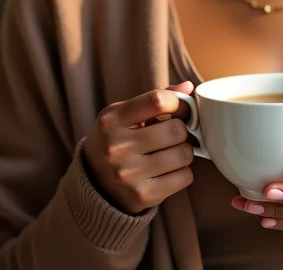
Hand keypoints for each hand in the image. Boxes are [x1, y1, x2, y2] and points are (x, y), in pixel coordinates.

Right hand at [83, 81, 195, 214]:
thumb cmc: (116, 139)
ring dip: (183, 151)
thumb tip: (189, 87)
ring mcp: (127, 175)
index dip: (178, 102)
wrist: (93, 183)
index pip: (157, 101)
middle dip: (180, 130)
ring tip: (169, 152)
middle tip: (172, 134)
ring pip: (184, 154)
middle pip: (176, 130)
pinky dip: (182, 172)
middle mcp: (116, 148)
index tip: (180, 108)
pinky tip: (167, 170)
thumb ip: (155, 99)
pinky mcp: (141, 196)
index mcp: (111, 120)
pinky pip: (184, 177)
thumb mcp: (125, 113)